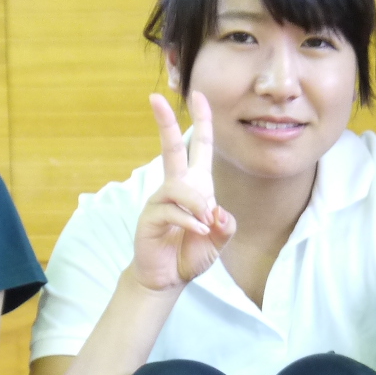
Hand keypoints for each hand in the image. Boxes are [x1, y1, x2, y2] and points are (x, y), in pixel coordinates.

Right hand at [131, 91, 236, 292]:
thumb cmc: (191, 253)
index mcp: (196, 186)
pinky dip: (188, 220)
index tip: (200, 96)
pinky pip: (172, 210)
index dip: (202, 122)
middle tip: (154, 99)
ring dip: (196, 204)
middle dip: (165, 123)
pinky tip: (197, 231)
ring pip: (179, 187)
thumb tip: (217, 212)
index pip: (199, 148)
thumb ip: (225, 225)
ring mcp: (160, 200)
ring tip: (205, 224)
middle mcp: (176, 187)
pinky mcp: (150, 217)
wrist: (168, 278)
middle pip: (171, 149)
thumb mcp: (219, 240)